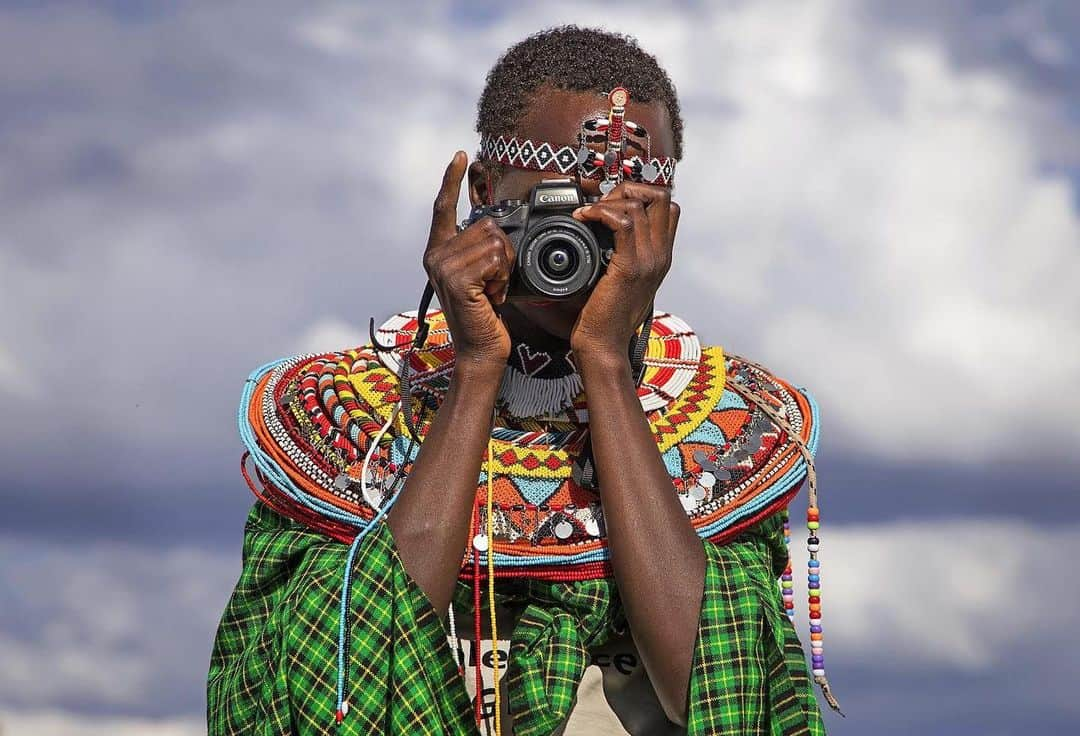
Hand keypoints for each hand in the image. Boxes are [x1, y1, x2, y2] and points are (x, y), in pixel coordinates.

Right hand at [423, 151, 515, 367]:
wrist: (481, 349)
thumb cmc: (485, 315)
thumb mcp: (482, 275)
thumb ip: (481, 249)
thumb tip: (495, 228)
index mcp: (439, 251)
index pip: (444, 206)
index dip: (451, 179)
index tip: (460, 155)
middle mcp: (435, 255)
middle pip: (485, 224)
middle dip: (503, 252)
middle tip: (494, 282)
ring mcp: (443, 266)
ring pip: (495, 241)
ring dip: (505, 268)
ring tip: (492, 290)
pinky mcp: (457, 278)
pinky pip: (495, 258)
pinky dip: (503, 277)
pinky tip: (492, 296)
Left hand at [568, 181, 679, 357]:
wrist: (604, 345)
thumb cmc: (606, 317)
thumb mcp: (619, 280)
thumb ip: (620, 255)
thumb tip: (601, 231)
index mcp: (661, 258)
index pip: (668, 208)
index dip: (642, 196)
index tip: (613, 205)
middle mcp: (660, 256)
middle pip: (661, 198)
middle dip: (629, 189)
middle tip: (602, 204)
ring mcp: (649, 261)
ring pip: (640, 205)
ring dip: (609, 200)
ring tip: (589, 213)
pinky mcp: (630, 267)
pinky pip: (622, 222)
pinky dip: (600, 212)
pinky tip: (584, 219)